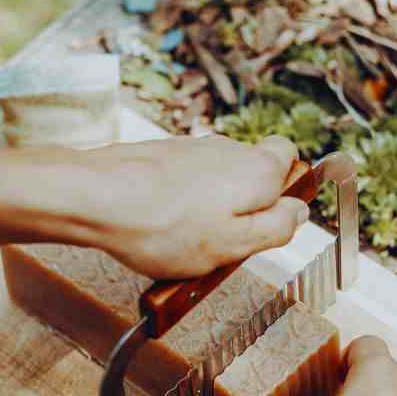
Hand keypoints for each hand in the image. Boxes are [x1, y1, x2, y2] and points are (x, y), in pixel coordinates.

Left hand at [91, 135, 309, 279]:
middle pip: (251, 172)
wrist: (97, 199)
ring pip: (215, 179)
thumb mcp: (235, 245)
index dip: (284, 192)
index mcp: (257, 169)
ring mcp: (191, 150)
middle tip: (224, 242)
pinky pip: (182, 184)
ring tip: (183, 244)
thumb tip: (299, 213)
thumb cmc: (163, 226)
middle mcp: (228, 150)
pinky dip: (177, 205)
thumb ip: (276, 228)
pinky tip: (158, 232)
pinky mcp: (160, 156)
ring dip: (208, 209)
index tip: (268, 222)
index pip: (290, 158)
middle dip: (244, 206)